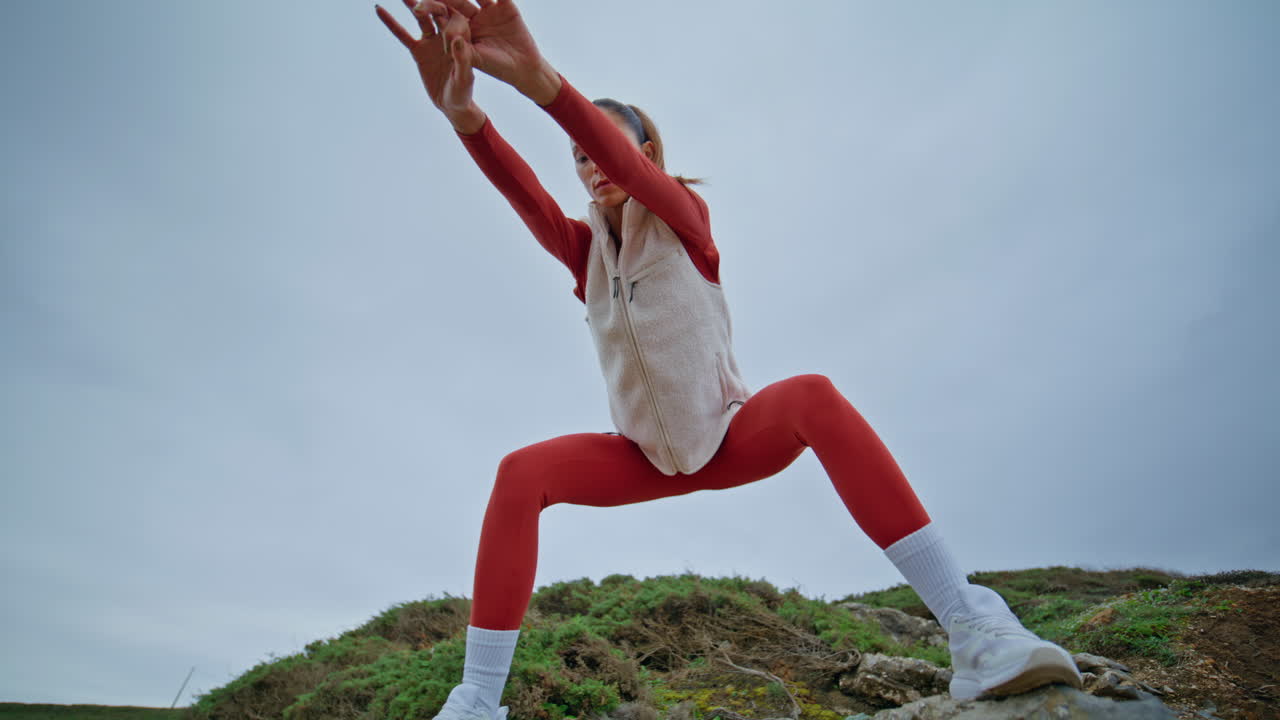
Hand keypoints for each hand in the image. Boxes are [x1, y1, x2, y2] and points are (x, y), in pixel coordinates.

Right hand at [376, 0, 483, 131]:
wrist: (451, 104)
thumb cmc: (463, 92)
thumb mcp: (464, 79)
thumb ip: (463, 60)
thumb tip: (457, 40)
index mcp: (462, 38)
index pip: (455, 19)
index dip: (447, 9)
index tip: (438, 4)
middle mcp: (447, 35)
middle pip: (438, 12)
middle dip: (429, 2)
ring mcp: (432, 41)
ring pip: (421, 18)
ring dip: (412, 5)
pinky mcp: (418, 50)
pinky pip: (402, 34)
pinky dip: (391, 22)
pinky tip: (379, 9)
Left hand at [436, 0, 560, 104]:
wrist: (524, 69)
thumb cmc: (496, 69)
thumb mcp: (476, 63)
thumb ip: (462, 54)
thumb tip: (455, 41)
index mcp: (459, 29)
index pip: (443, 15)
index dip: (430, 8)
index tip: (417, 8)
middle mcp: (471, 15)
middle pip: (455, 0)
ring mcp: (488, 9)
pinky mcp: (506, 5)